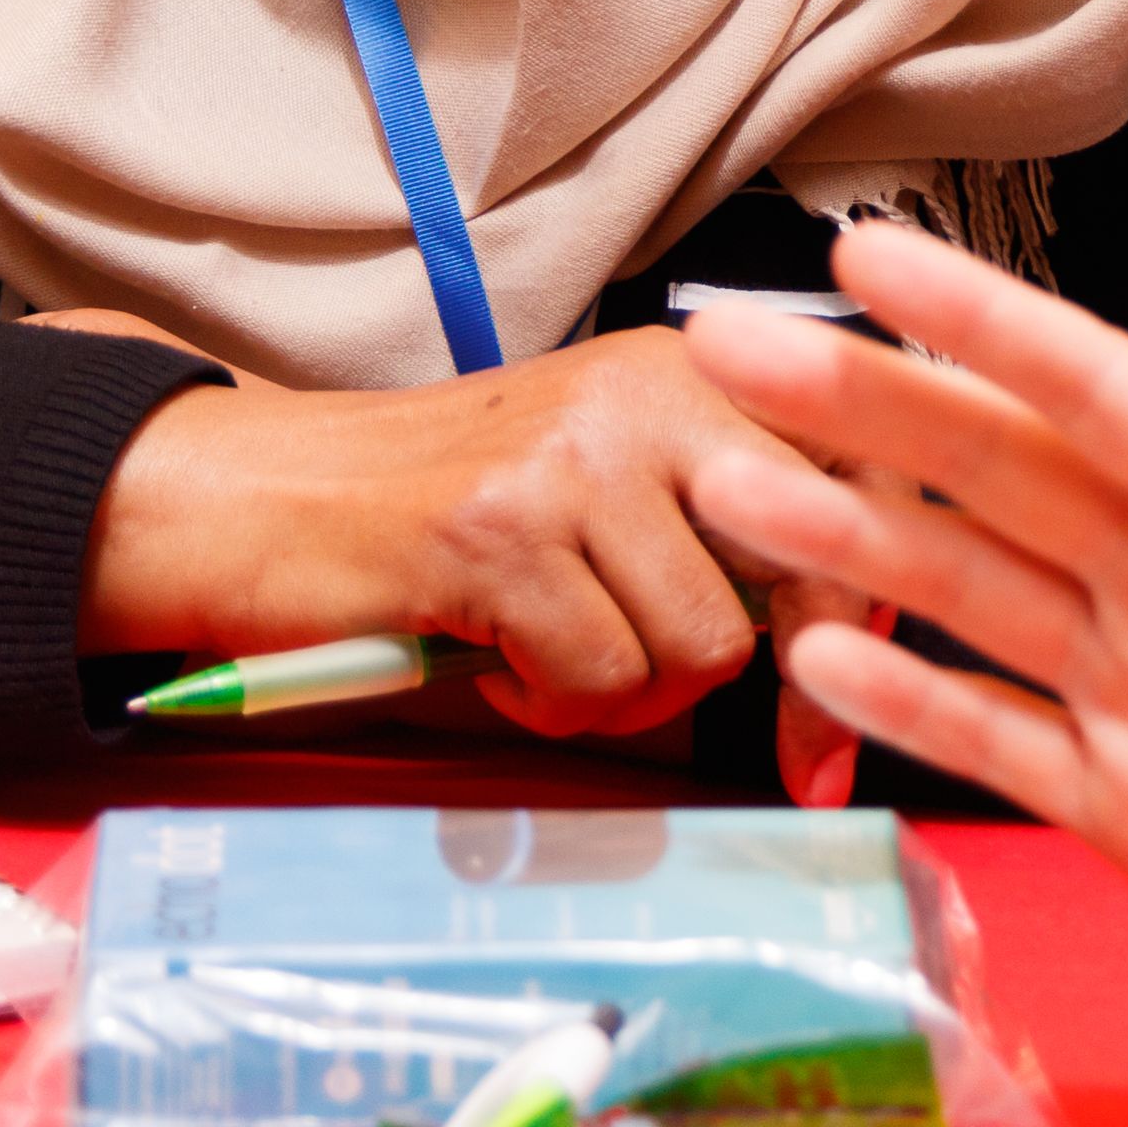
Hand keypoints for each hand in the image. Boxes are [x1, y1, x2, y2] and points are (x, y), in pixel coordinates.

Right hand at [80, 326, 826, 740]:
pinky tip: (494, 666)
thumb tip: (853, 648)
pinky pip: (599, 677)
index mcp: (689, 372)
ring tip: (554, 663)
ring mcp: (572, 460)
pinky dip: (551, 705)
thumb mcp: (605, 481)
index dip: (869, 607)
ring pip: (702, 645)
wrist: (258, 498)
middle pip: (804, 570)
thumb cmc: (441, 511)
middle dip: (785, 683)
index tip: (843, 713)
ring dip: (632, 696)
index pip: (858, 478)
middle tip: (767, 754)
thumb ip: (719, 530)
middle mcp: (644, 394)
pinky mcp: (498, 534)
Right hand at [680, 225, 1127, 1040]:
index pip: (1103, 392)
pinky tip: (807, 666)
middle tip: (726, 347)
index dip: (985, 322)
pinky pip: (1000, 741)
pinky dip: (902, 709)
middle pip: (998, 471)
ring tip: (727, 484)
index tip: (867, 251)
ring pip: (969, 592)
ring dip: (849, 540)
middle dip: (865, 407)